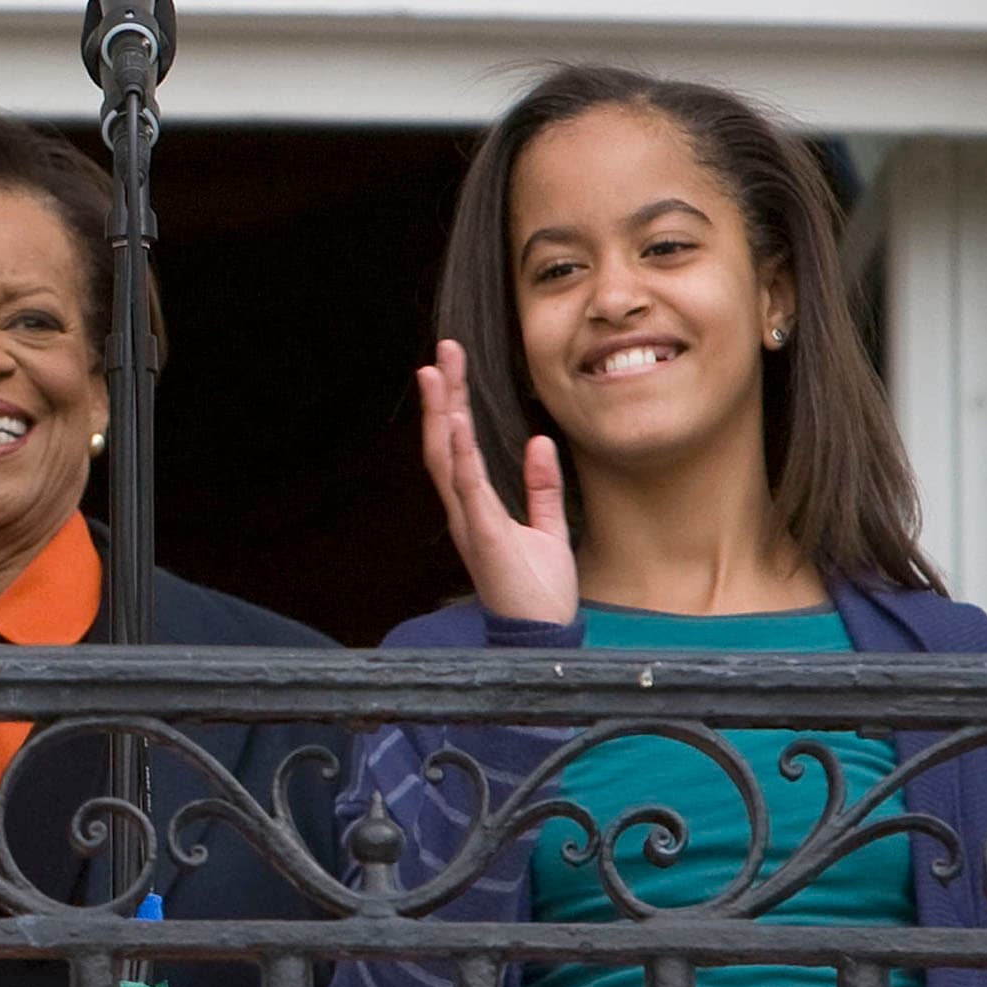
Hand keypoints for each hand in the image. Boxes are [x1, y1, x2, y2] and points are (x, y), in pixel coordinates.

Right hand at [417, 340, 577, 624]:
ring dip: (441, 412)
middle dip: (442, 395)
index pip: (457, 447)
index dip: (451, 406)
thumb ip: (542, 487)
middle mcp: (464, 509)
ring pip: (446, 457)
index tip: (449, 366)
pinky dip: (458, 454)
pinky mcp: (482, 534)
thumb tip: (540, 441)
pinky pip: (467, 488)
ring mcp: (469, 520)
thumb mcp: (548, 529)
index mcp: (476, 507)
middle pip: (443, 442)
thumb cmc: (541, 591)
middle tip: (443, 350)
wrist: (542, 635)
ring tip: (438, 372)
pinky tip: (453, 422)